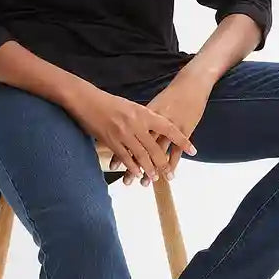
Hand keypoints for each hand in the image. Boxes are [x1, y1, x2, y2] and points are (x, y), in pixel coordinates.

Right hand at [64, 84, 196, 185]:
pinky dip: (132, 167)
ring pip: (141, 155)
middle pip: (155, 147)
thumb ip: (143, 117)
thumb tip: (156, 128)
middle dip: (163, 163)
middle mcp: (137, 123)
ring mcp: (124, 133)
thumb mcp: (131, 106)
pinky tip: (137, 174)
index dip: (181, 140)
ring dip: (149, 169)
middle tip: (170, 175)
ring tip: (154, 178)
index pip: (168, 128)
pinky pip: (125, 157)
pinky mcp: (112, 140)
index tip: (192, 150)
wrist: (86, 99)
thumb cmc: (109, 102)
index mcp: (144, 113)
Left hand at [109, 70, 210, 185]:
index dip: (121, 154)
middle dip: (134, 166)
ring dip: (152, 168)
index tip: (115, 168)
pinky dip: (173, 162)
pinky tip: (170, 173)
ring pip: (157, 152)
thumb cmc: (170, 95)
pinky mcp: (183, 128)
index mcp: (142, 115)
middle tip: (127, 182)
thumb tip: (124, 132)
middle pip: (140, 147)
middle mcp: (153, 122)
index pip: (128, 137)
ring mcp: (169, 126)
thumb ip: (138, 119)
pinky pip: (176, 149)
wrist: (190, 84)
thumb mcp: (150, 106)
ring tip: (146, 183)